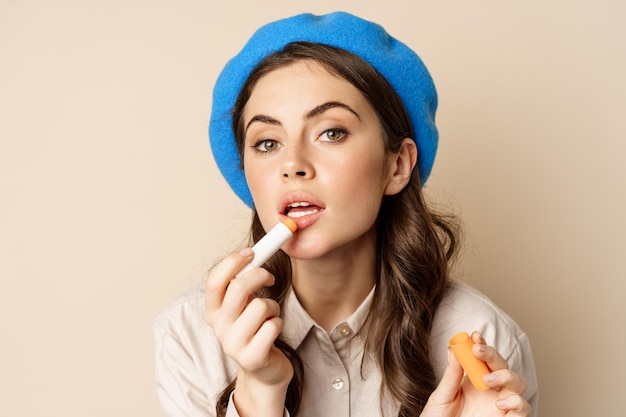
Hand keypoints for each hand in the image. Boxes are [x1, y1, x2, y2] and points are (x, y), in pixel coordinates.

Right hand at [205, 248, 291, 415]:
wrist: (264, 370)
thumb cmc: (255, 329)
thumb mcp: (244, 305)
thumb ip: (243, 282)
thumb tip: (256, 251)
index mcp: (213, 311)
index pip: (214, 281)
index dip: (232, 262)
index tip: (251, 252)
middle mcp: (219, 327)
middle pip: (239, 288)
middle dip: (260, 275)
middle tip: (269, 276)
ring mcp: (233, 344)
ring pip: (261, 306)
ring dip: (273, 306)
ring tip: (270, 315)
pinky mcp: (252, 357)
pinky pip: (273, 325)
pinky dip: (279, 322)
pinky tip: (273, 331)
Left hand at [421, 331, 530, 416]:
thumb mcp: (442, 396)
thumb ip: (451, 375)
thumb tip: (452, 349)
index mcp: (474, 381)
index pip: (483, 358)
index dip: (482, 345)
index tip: (475, 336)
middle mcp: (491, 391)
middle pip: (503, 366)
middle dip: (493, 355)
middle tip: (478, 351)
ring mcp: (502, 405)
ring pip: (518, 383)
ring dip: (506, 376)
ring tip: (487, 380)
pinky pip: (523, 409)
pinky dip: (517, 403)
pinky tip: (499, 405)